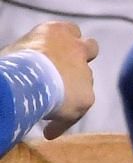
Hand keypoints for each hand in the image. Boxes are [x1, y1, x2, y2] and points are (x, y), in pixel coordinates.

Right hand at [7, 22, 97, 137]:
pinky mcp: (87, 96)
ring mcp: (85, 72)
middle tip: (67, 72)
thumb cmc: (13, 63)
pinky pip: (75, 112)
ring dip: (72, 90)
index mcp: (57, 31)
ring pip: (85, 80)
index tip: (58, 53)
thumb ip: (32, 54)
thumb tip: (27, 68)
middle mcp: (76, 48)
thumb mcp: (18, 50)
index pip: (71, 31)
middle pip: (90, 47)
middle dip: (83, 57)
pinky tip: (49, 131)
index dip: (67, 42)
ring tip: (50, 105)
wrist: (24, 81)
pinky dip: (64, 120)